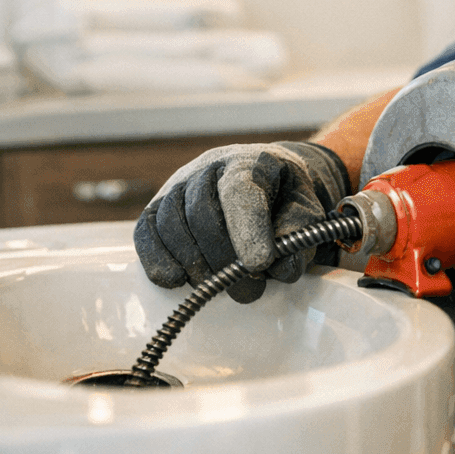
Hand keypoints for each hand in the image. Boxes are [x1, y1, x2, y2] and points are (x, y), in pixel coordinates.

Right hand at [134, 141, 349, 302]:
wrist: (269, 180)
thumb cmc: (288, 199)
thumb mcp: (308, 210)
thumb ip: (301, 235)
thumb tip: (283, 268)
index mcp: (252, 162)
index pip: (241, 191)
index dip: (247, 229)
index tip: (259, 264)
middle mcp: (210, 166)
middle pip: (202, 212)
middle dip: (223, 258)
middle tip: (249, 290)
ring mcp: (179, 184)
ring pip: (171, 222)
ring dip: (193, 263)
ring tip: (218, 289)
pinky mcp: (158, 206)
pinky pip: (147, 231)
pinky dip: (157, 258)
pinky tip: (175, 280)